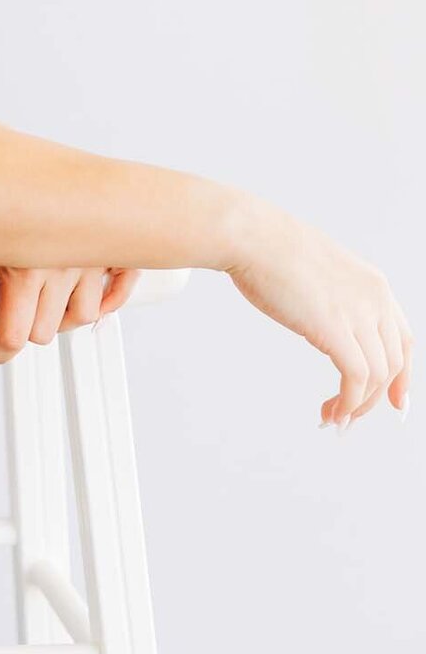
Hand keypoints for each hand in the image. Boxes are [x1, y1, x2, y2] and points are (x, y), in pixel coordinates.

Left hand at [0, 260, 140, 361]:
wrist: (7, 142)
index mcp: (27, 263)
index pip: (16, 334)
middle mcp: (63, 263)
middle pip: (48, 331)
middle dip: (24, 326)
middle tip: (7, 310)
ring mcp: (90, 257)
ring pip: (82, 316)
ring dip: (60, 315)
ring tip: (37, 298)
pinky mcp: (110, 247)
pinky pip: (116, 292)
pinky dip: (102, 301)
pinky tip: (78, 294)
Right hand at [226, 196, 412, 426]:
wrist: (251, 235)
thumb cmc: (269, 247)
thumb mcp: (320, 270)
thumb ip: (333, 295)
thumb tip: (324, 319)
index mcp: (373, 283)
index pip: (403, 338)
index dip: (403, 375)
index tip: (393, 400)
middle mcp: (374, 298)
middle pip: (394, 363)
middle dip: (375, 398)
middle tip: (351, 416)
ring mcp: (357, 313)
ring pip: (377, 376)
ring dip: (357, 406)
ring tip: (334, 418)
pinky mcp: (335, 329)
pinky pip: (356, 378)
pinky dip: (348, 402)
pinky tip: (332, 411)